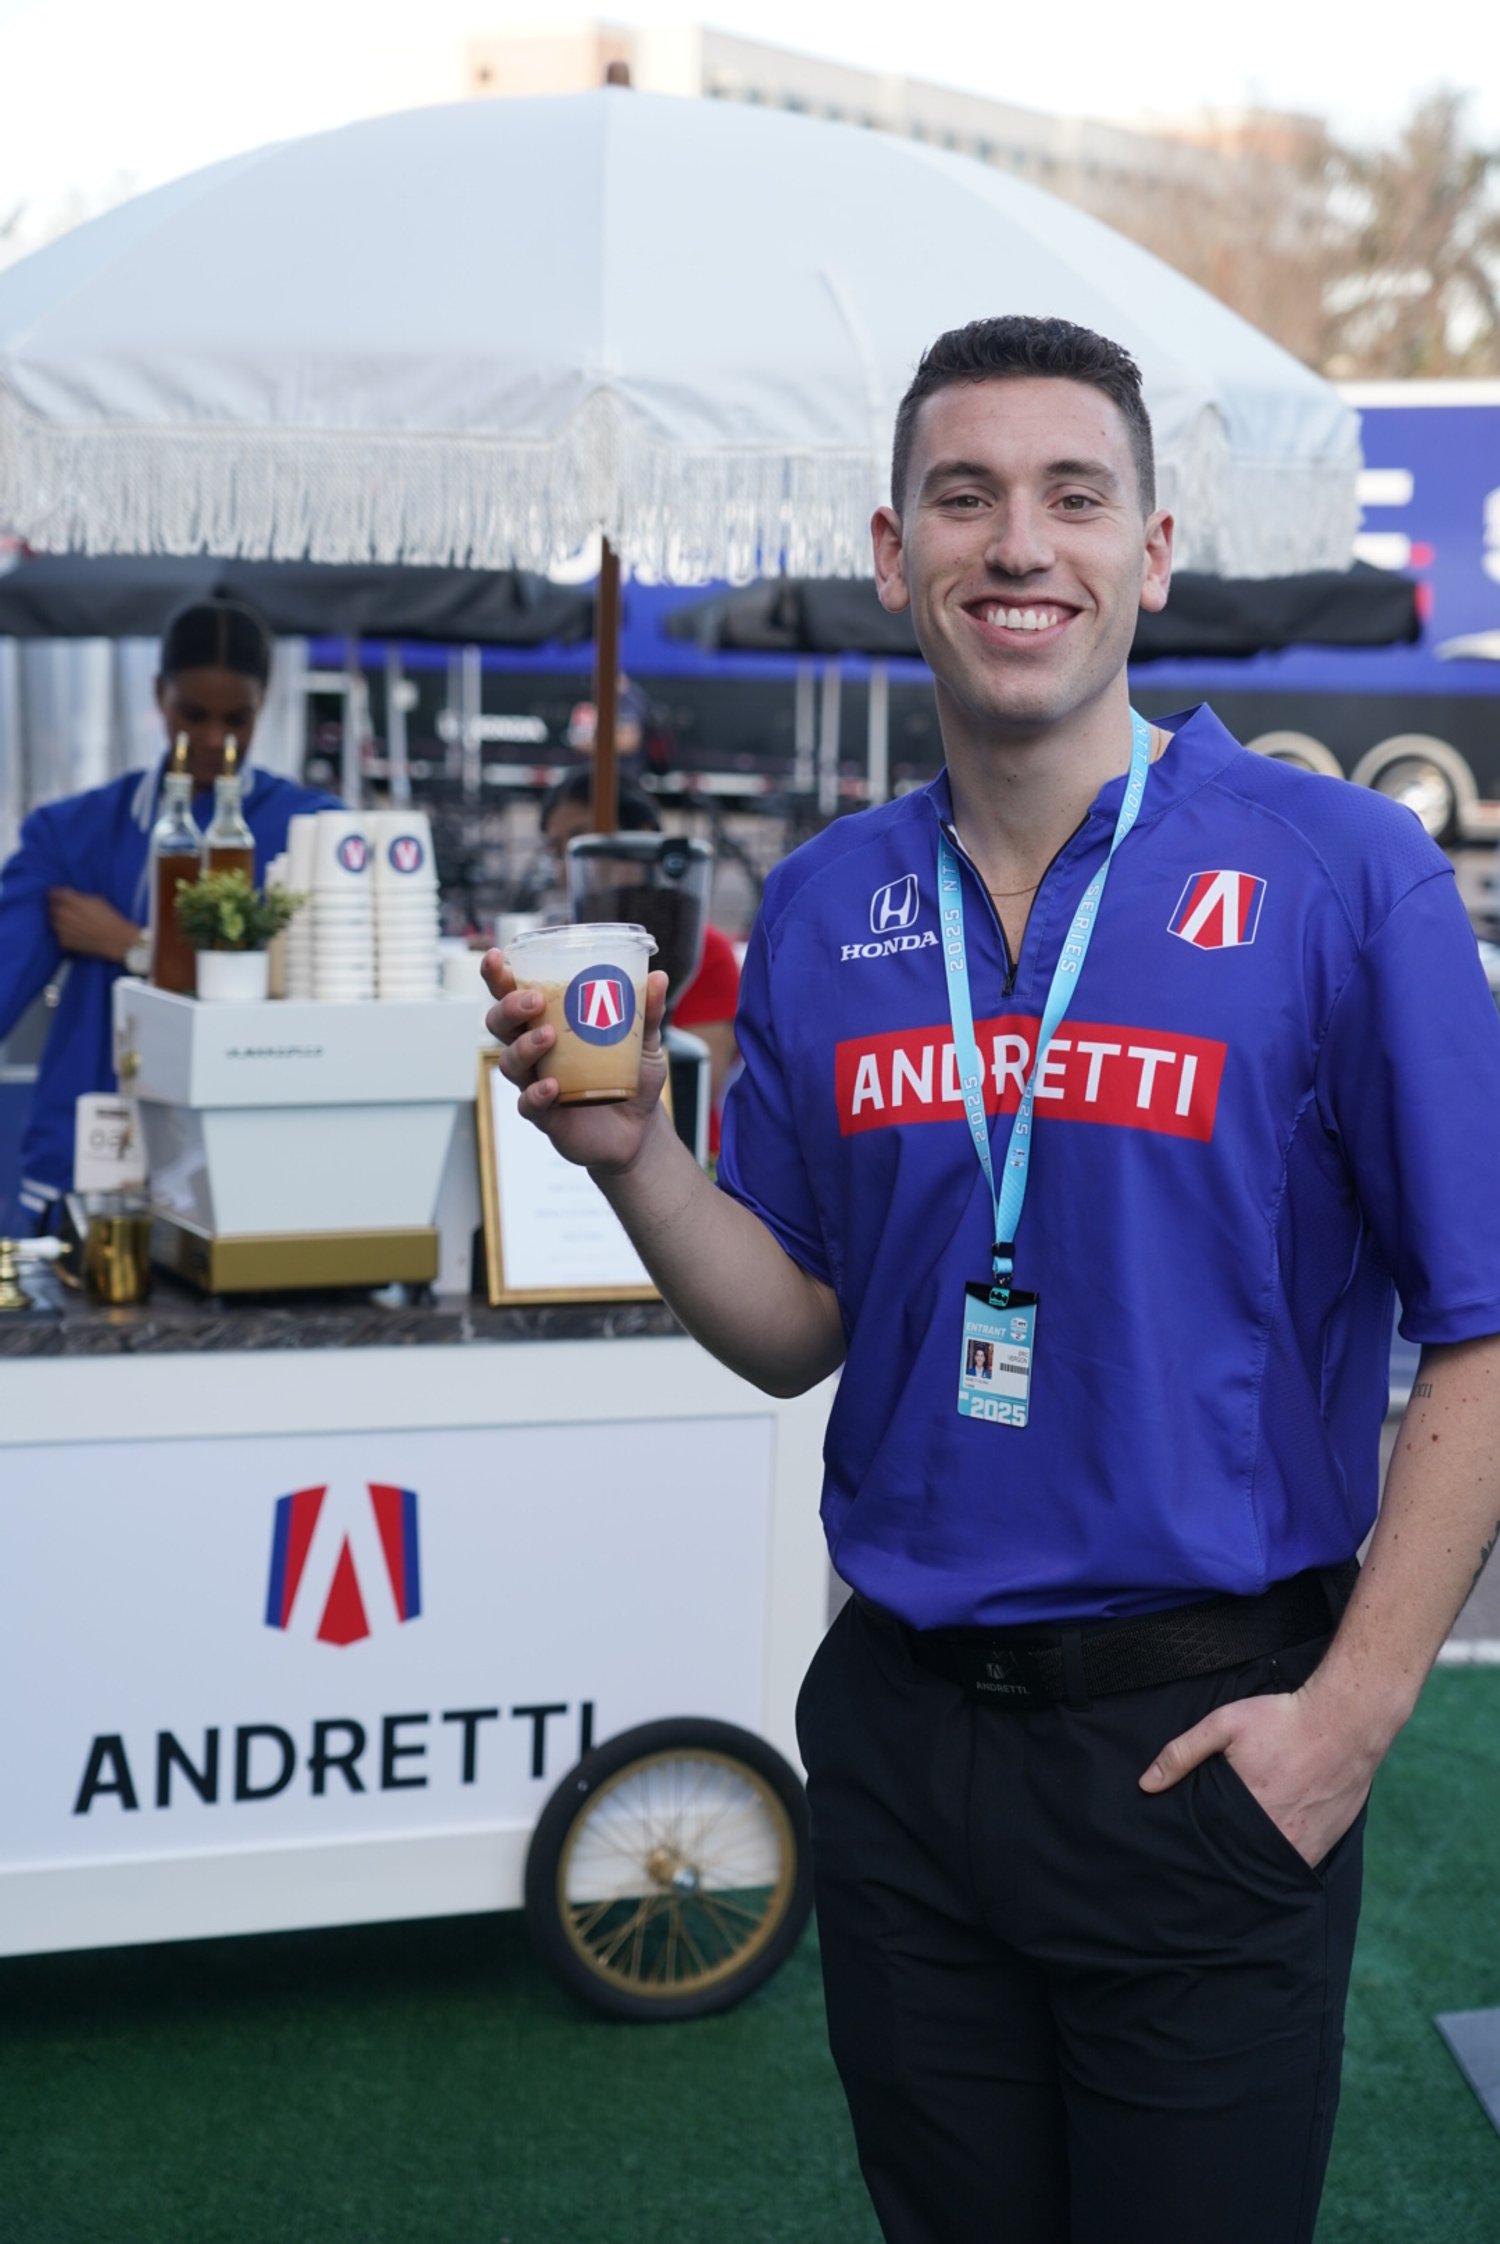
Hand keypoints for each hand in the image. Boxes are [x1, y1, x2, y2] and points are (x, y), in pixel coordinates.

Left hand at [48, 888, 140, 963]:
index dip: (56, 894)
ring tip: (74, 924)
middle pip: (51, 908)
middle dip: (58, 908)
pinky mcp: (63, 942)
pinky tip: (77, 934)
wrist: (116, 940)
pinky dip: (65, 934)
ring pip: (53, 922)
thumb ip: (78, 896)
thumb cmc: (109, 917)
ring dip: (60, 921)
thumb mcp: (96, 900)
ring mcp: (61, 929)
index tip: (60, 897)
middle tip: (70, 911)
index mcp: (69, 901)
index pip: (52, 894)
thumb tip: (66, 894)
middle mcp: (62, 914)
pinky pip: (59, 935)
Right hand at [481, 950, 670, 1175]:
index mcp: (550, 1024)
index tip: (496, 957)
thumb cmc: (632, 1078)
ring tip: (548, 1038)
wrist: (641, 1131)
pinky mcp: (546, 1116)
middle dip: (507, 1008)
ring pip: (509, 1063)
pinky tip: (552, 1086)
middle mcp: (536, 1053)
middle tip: (534, 1000)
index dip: (498, 977)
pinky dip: (536, 1093)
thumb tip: (659, 978)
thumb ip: (647, 1013)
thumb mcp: (645, 1043)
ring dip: (523, 1047)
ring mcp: (537, 1084)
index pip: (514, 996)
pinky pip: (528, 1104)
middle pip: (500, 1025)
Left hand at [1139, 1682, 1377, 1869]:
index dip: (1199, 1853)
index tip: (1185, 1857)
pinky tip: (1270, 1846)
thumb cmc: (1282, 1719)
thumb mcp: (1224, 1725)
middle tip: (1208, 1859)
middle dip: (1225, 1861)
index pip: (1212, 1850)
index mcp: (1246, 1814)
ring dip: (1254, 1862)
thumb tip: (1146, 1784)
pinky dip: (1283, 1858)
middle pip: (1240, 1863)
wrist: (1345, 1721)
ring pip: (1269, 1867)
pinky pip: (1298, 1863)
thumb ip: (1182, 1753)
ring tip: (1238, 1852)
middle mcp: (1277, 1838)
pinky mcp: (1327, 1843)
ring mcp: (1306, 1845)